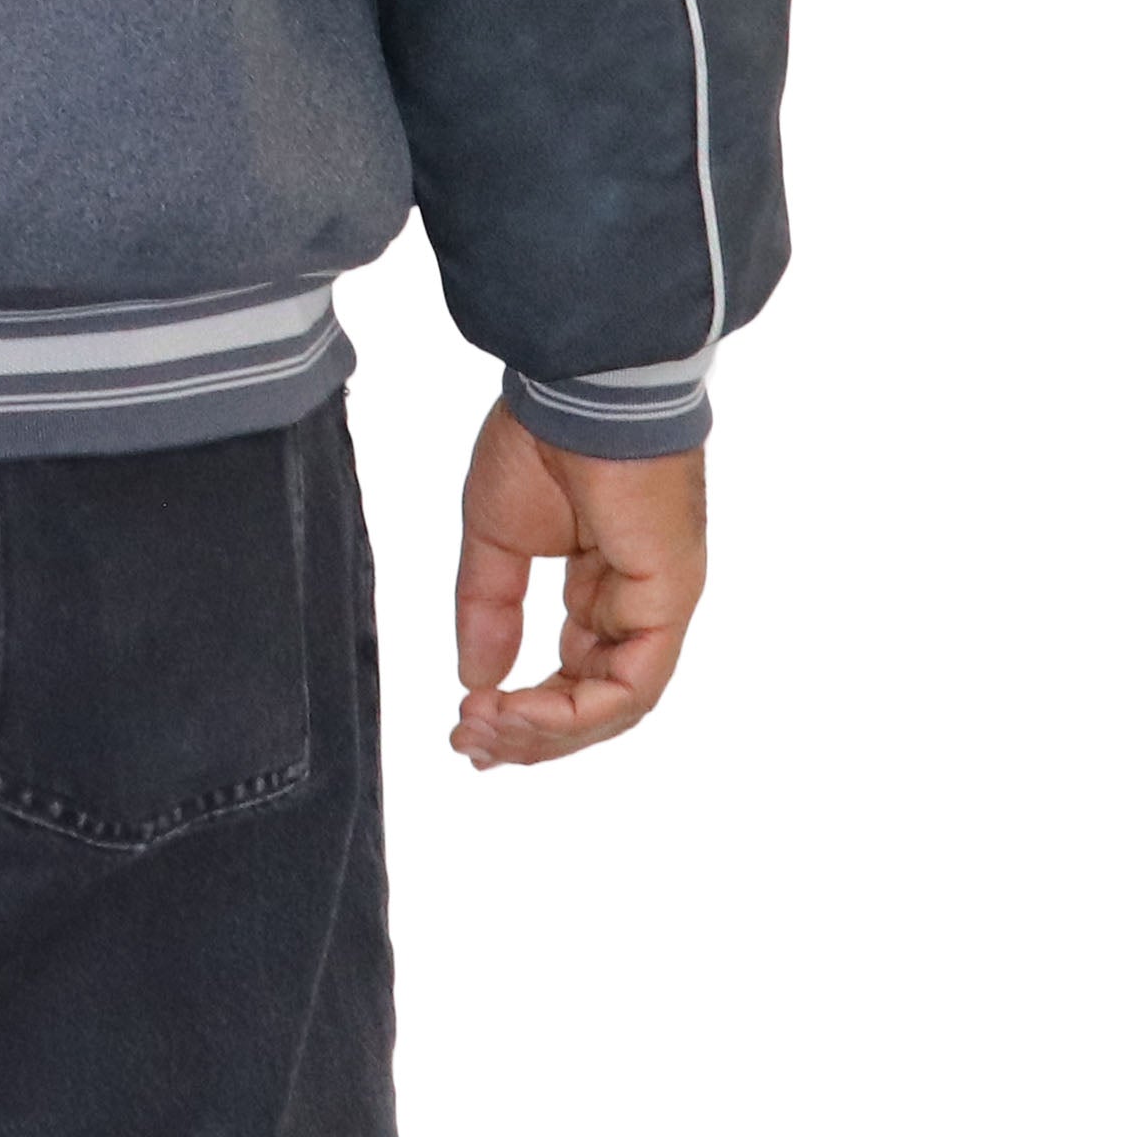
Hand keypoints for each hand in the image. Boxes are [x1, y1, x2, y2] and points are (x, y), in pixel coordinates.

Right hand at [450, 397, 705, 768]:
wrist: (580, 392)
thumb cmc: (542, 440)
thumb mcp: (494, 536)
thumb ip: (488, 609)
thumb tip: (475, 679)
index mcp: (600, 583)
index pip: (571, 672)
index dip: (523, 711)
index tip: (468, 724)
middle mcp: (633, 604)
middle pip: (591, 701)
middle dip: (527, 734)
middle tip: (468, 745)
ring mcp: (655, 607)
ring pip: (612, 705)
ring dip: (545, 732)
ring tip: (484, 732)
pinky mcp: (668, 603)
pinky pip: (630, 685)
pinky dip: (574, 711)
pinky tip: (520, 711)